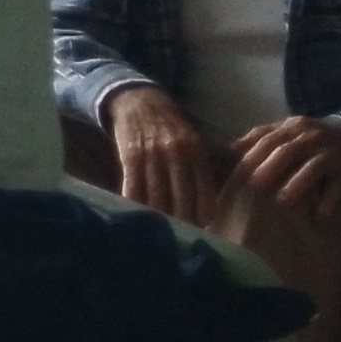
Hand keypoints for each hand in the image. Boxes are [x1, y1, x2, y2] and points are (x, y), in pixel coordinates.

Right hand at [103, 84, 221, 222]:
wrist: (139, 101)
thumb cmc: (170, 127)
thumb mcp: (194, 141)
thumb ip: (202, 169)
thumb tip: (210, 206)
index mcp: (196, 151)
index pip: (204, 189)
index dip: (204, 213)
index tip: (205, 231)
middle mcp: (177, 154)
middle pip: (181, 197)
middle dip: (184, 221)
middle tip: (184, 240)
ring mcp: (152, 155)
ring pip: (158, 195)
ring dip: (160, 218)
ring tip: (161, 235)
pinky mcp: (130, 156)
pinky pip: (133, 187)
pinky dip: (135, 204)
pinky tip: (137, 218)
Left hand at [232, 114, 340, 221]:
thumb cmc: (313, 138)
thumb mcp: (290, 131)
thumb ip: (262, 136)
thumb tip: (231, 148)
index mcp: (294, 127)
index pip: (269, 139)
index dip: (253, 155)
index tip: (239, 172)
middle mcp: (313, 137)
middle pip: (288, 151)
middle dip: (270, 168)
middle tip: (255, 186)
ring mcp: (333, 153)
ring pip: (314, 168)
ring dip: (298, 184)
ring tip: (282, 201)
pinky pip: (339, 187)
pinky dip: (329, 202)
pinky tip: (319, 216)